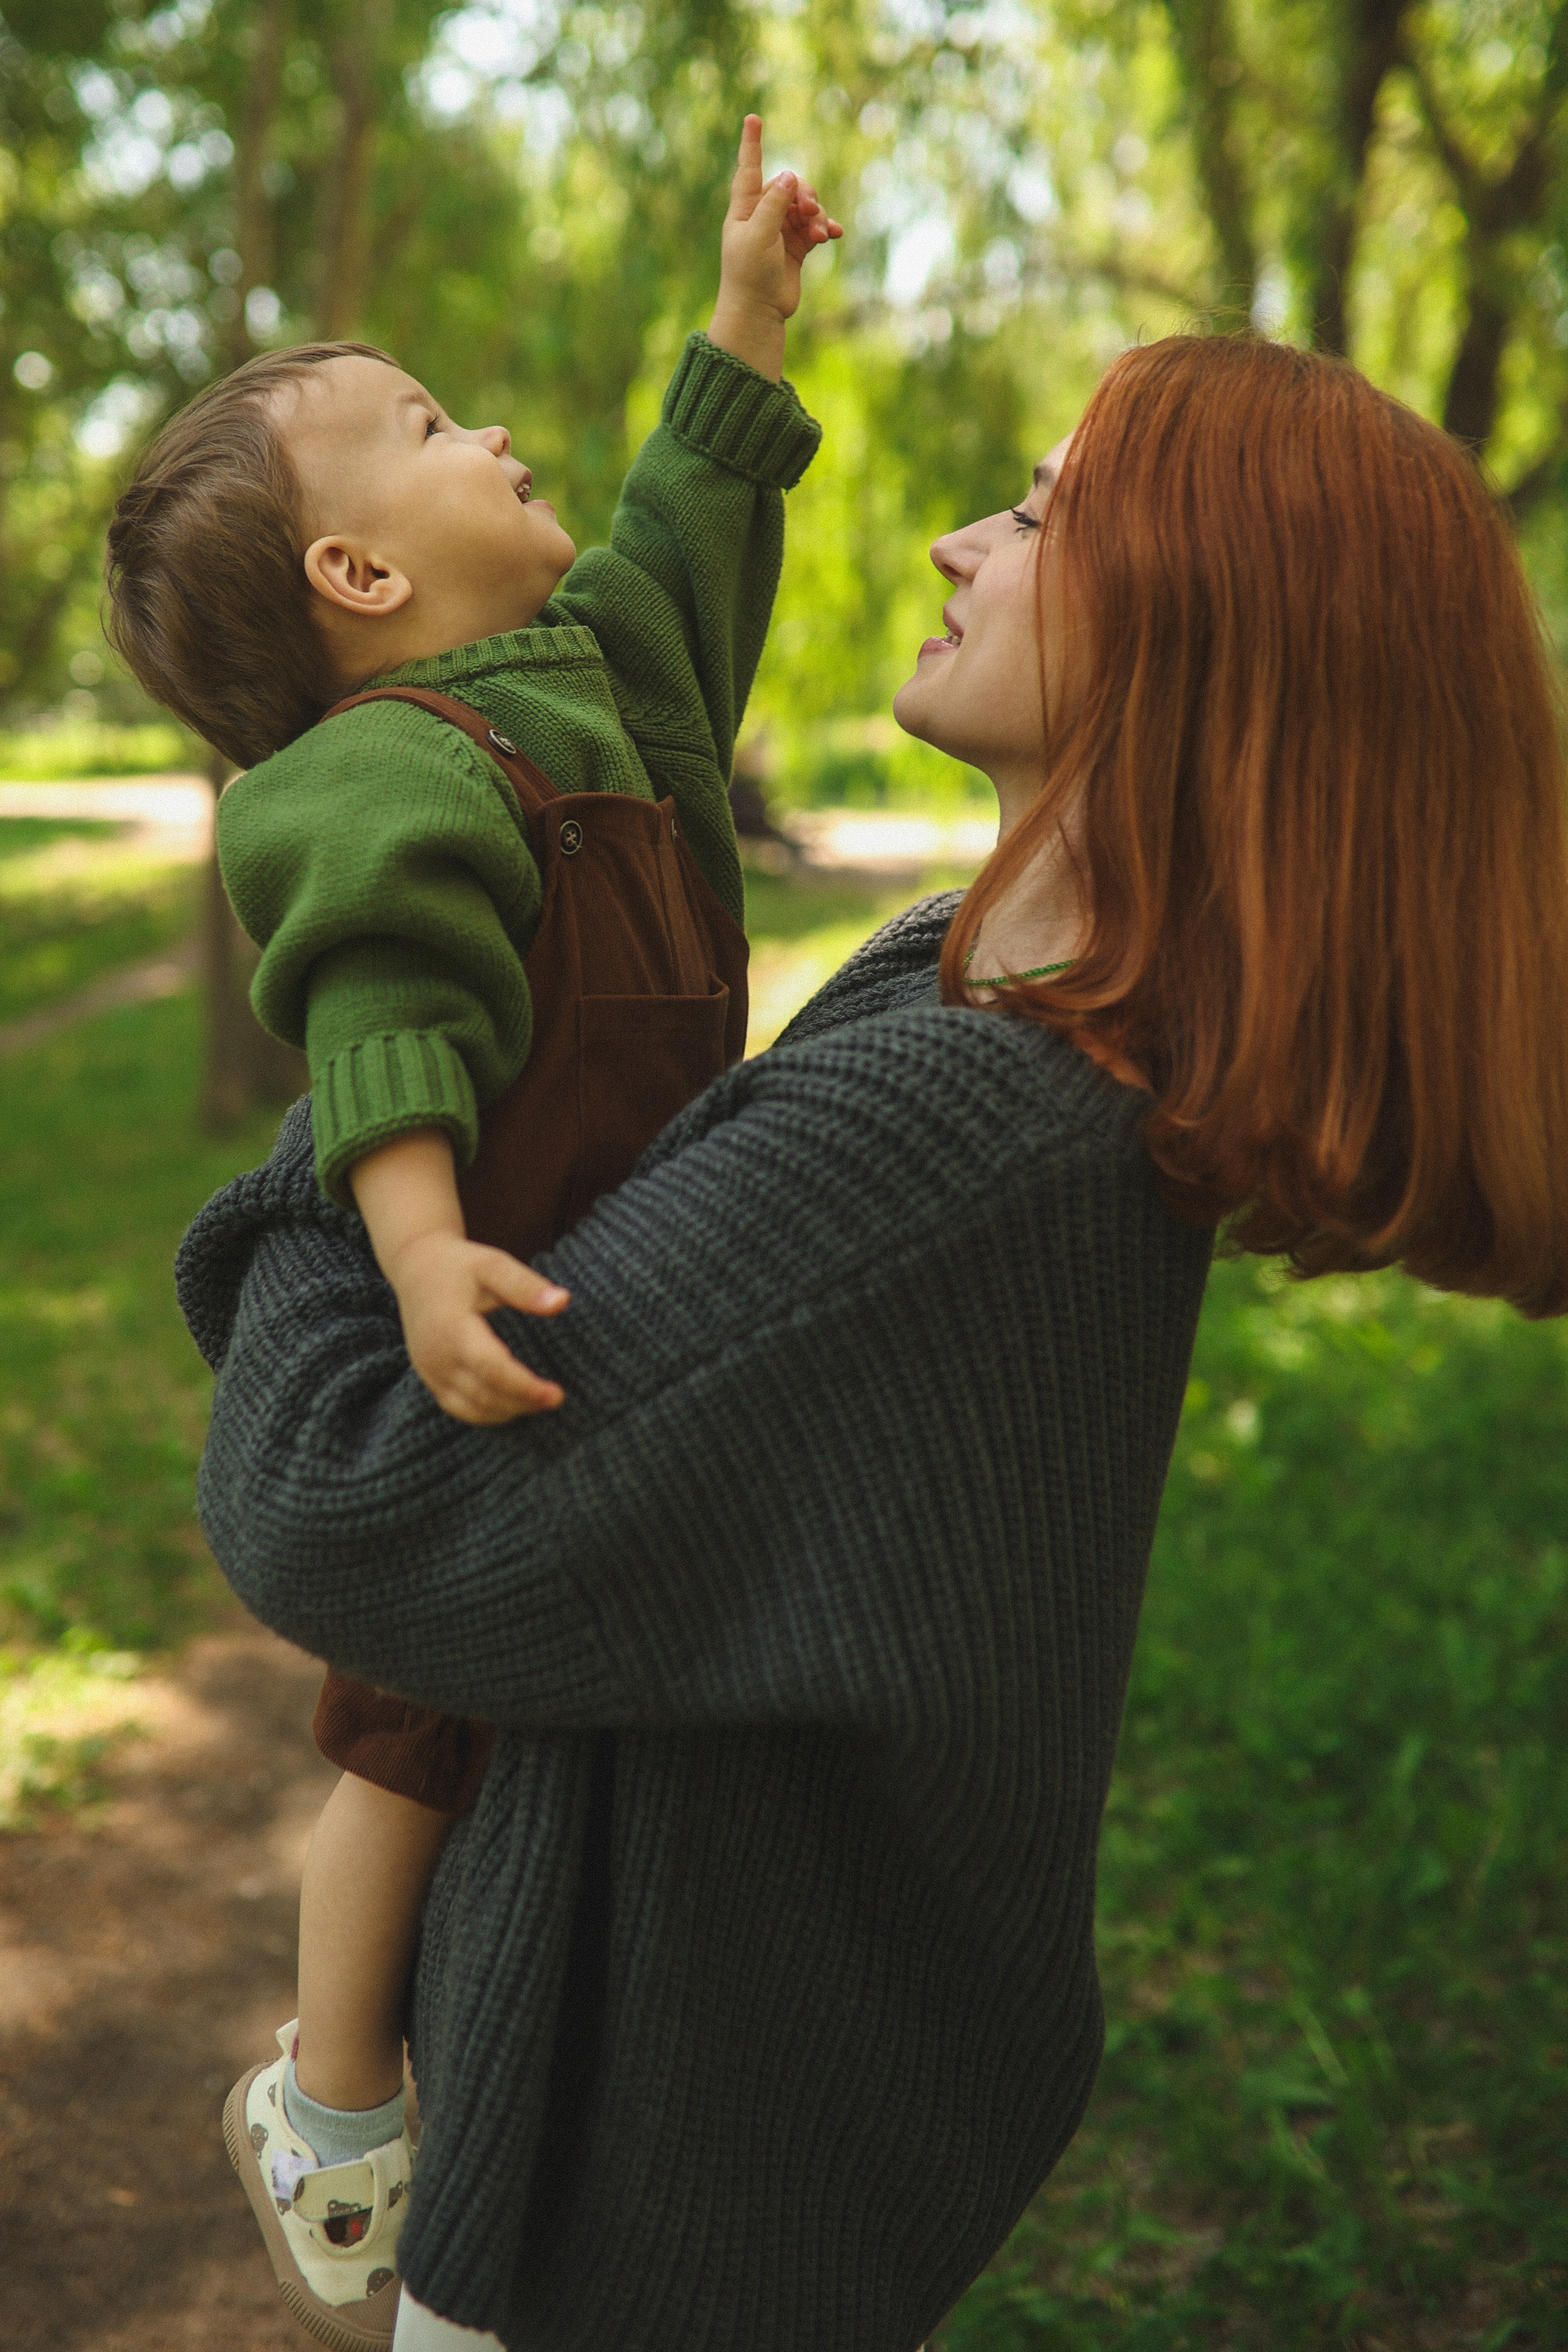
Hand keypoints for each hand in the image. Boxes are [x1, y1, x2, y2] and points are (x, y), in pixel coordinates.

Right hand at [386, 1228, 568, 1423]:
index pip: (491, 1369)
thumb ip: (525, 1286)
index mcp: (452, 1328)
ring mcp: (429, 1371)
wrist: (416, 1268)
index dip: (525, 1387)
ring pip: (471, 1409)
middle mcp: (436, 1356)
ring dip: (508, 1411)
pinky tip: (513, 1405)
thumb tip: (563, 1301)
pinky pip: (458, 1408)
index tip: (556, 1394)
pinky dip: (487, 1413)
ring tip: (540, 1402)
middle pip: (484, 1395)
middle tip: (556, 1398)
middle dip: (522, 1402)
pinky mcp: (429, 1378)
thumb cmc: (459, 1265)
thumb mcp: (492, 1265)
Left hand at [708, 114, 842, 380]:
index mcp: (744, 209)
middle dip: (805, 195)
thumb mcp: (759, 235)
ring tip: (821, 232)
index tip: (753, 118)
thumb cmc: (749, 275)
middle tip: (810, 210)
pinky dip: (825, 228)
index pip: (750, 169)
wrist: (758, 312)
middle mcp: (762, 216)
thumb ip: (774, 204)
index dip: (752, 144)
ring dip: (817, 215)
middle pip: (789, 188)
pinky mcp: (796, 248)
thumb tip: (790, 176)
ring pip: (805, 208)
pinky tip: (834, 234)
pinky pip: (815, 228)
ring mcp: (780, 232)